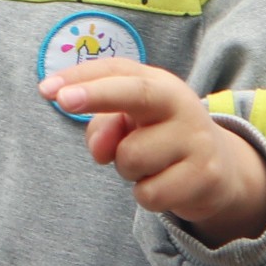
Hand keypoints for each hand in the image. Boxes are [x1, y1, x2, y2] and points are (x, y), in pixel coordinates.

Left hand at [43, 57, 265, 242]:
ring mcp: (196, 139)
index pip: (118, 71)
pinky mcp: (205, 175)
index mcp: (159, 84)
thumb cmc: (159, 138)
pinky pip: (149, 193)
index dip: (81, 77)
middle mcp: (181, 104)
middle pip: (136, 93)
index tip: (46, 89)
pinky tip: (164, 183)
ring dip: (126, 169)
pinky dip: (145, 194)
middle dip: (97, 94)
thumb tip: (100, 148)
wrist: (218, 170)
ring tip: (148, 164)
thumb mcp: (131, 125)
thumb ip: (106, 126)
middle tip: (64, 100)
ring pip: (130, 157)